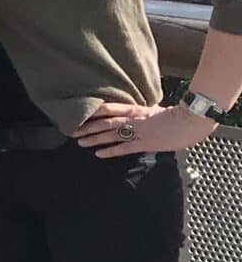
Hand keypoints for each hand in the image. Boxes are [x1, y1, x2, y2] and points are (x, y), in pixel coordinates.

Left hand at [73, 100, 215, 159]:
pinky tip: (98, 154)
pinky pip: (124, 147)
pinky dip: (110, 150)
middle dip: (87, 127)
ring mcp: (138, 130)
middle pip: (104, 121)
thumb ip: (142, 113)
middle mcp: (133, 118)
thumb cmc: (176, 115)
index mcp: (135, 108)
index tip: (78, 114)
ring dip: (94, 138)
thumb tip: (134, 115)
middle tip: (71, 130)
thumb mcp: (155, 110)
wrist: (191, 120)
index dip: (93, 111)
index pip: (109, 107)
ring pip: (111, 134)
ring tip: (79, 142)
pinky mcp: (146, 142)